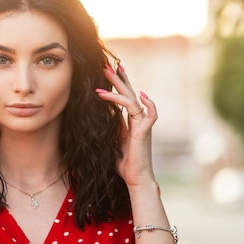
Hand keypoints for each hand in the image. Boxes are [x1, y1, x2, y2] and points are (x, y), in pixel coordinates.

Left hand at [95, 63, 156, 186]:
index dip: (117, 83)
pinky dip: (148, 104)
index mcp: (129, 121)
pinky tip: (142, 95)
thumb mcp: (109, 141)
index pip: (123, 97)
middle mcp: (137, 119)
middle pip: (128, 93)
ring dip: (120, 88)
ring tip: (108, 77)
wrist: (135, 178)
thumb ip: (106, 128)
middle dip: (118, 79)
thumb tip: (93, 119)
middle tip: (106, 65)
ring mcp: (142, 125)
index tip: (109, 71)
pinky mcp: (145, 132)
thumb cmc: (123, 163)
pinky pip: (150, 115)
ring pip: (133, 100)